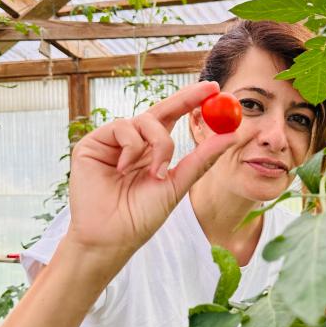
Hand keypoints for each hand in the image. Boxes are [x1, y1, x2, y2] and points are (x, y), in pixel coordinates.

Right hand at [66, 81, 235, 259]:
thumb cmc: (142, 217)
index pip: (174, 119)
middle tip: (210, 90)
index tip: (216, 89)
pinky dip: (132, 147)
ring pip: (145, 120)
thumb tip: (233, 134)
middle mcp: (133, 142)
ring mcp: (113, 142)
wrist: (111, 237)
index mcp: (153, 151)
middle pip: (161, 109)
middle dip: (187, 97)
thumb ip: (203, 158)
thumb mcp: (178, 184)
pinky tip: (126, 169)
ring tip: (156, 173)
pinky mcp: (93, 143)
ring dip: (159, 144)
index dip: (193, 102)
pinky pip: (122, 127)